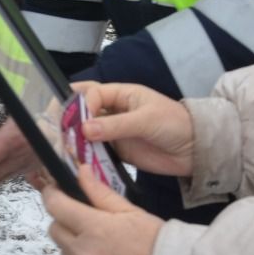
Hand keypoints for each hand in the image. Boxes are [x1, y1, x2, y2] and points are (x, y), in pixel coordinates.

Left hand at [41, 167, 162, 254]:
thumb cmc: (157, 242)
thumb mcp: (130, 211)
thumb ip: (100, 192)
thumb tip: (80, 172)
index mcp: (94, 229)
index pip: (56, 207)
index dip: (52, 196)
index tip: (54, 192)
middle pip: (55, 232)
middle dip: (64, 222)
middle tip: (82, 220)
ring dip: (75, 248)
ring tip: (102, 247)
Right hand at [77, 83, 195, 176]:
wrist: (194, 151)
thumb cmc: (175, 124)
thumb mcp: (147, 120)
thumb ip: (117, 125)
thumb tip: (85, 129)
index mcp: (122, 94)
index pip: (93, 94)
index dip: (83, 105)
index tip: (80, 122)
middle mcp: (114, 111)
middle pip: (85, 110)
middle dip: (71, 118)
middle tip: (59, 130)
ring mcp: (114, 132)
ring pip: (87, 132)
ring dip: (76, 139)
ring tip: (66, 149)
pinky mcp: (117, 151)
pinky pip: (96, 151)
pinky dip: (85, 155)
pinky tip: (77, 161)